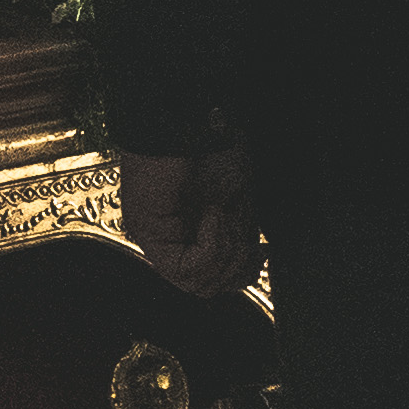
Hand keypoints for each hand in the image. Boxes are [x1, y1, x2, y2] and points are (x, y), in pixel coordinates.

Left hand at [121, 143, 260, 298]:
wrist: (194, 119)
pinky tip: (212, 214)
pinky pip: (182, 269)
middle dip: (235, 266)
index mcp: (192, 233)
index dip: (242, 274)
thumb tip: (249, 269)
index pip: (215, 281)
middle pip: (206, 288)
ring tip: (224, 216)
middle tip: (241, 232)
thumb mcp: (240, 203)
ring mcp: (156, 238)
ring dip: (224, 253)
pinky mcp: (147, 233)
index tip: (261, 252)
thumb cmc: (215, 148)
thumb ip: (239, 241)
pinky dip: (209, 246)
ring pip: (195, 284)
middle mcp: (171, 240)